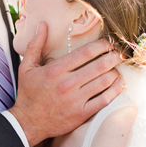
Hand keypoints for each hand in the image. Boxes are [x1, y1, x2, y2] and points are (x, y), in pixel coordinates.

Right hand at [8, 22, 123, 146]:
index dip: (100, 45)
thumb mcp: (26, 67)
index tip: (107, 43)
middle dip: (113, 57)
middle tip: (118, 53)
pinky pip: (104, 100)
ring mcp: (76, 100)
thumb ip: (35, 44)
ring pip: (104, 82)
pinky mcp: (82, 114)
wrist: (28, 122)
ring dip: (115, 72)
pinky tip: (118, 83)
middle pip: (99, 66)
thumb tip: (42, 24)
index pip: (85, 53)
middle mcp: (67, 84)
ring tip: (117, 67)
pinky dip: (115, 90)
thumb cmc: (28, 93)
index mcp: (55, 70)